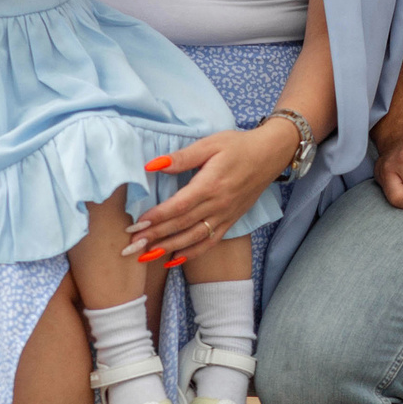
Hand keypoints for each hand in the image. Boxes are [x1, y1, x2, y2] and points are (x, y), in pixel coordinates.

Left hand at [122, 122, 299, 264]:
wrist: (270, 154)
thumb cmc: (238, 145)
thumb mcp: (210, 144)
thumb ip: (182, 158)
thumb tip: (153, 165)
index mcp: (210, 184)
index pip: (178, 206)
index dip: (156, 218)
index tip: (136, 225)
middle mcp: (218, 205)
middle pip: (182, 225)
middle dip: (155, 237)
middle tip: (132, 247)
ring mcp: (225, 216)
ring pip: (194, 238)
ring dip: (169, 249)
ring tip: (147, 256)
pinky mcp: (231, 221)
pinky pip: (209, 242)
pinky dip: (192, 253)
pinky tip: (175, 259)